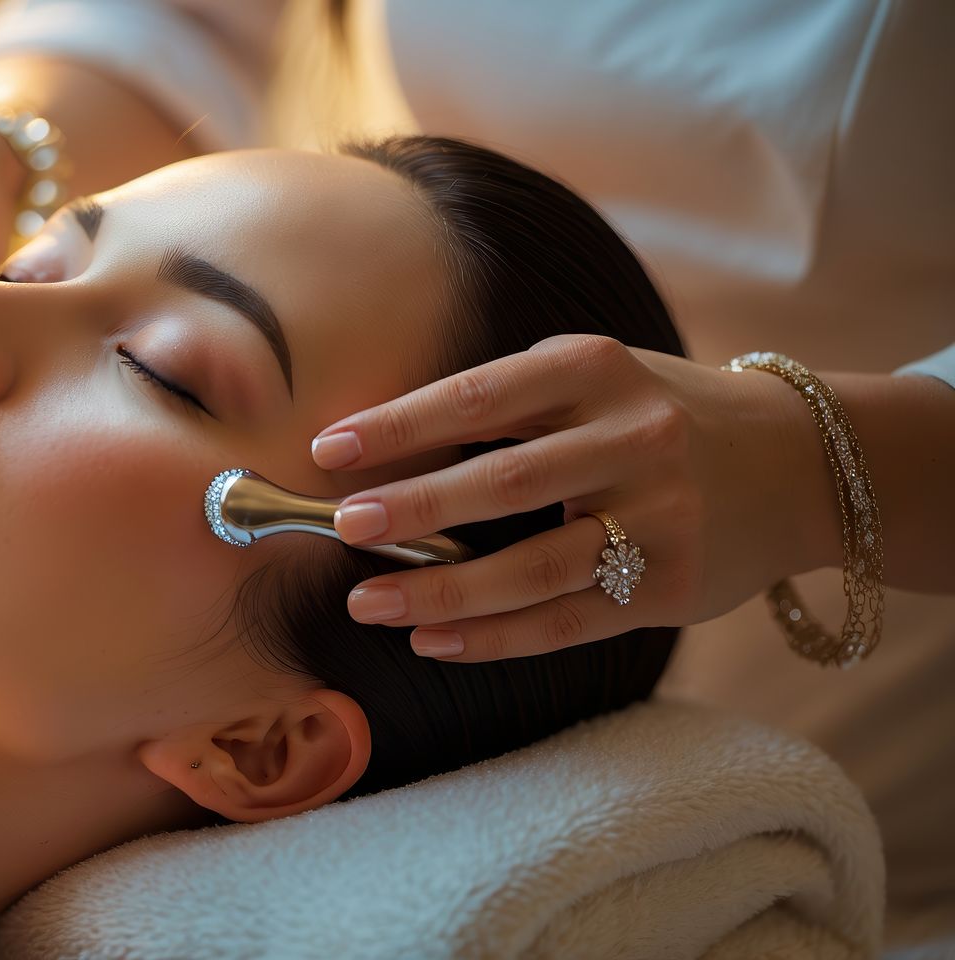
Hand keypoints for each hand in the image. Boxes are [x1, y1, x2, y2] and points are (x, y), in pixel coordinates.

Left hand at [310, 334, 836, 661]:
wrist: (801, 465)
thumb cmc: (657, 415)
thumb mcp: (593, 379)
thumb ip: (505, 406)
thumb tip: (376, 452)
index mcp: (598, 370)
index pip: (481, 397)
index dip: (400, 425)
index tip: (328, 450)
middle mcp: (635, 440)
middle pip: (504, 485)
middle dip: (414, 508)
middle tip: (344, 526)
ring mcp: (660, 518)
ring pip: (532, 569)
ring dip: (440, 592)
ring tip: (367, 603)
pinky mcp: (672, 588)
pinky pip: (565, 622)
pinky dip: (492, 637)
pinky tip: (432, 639)